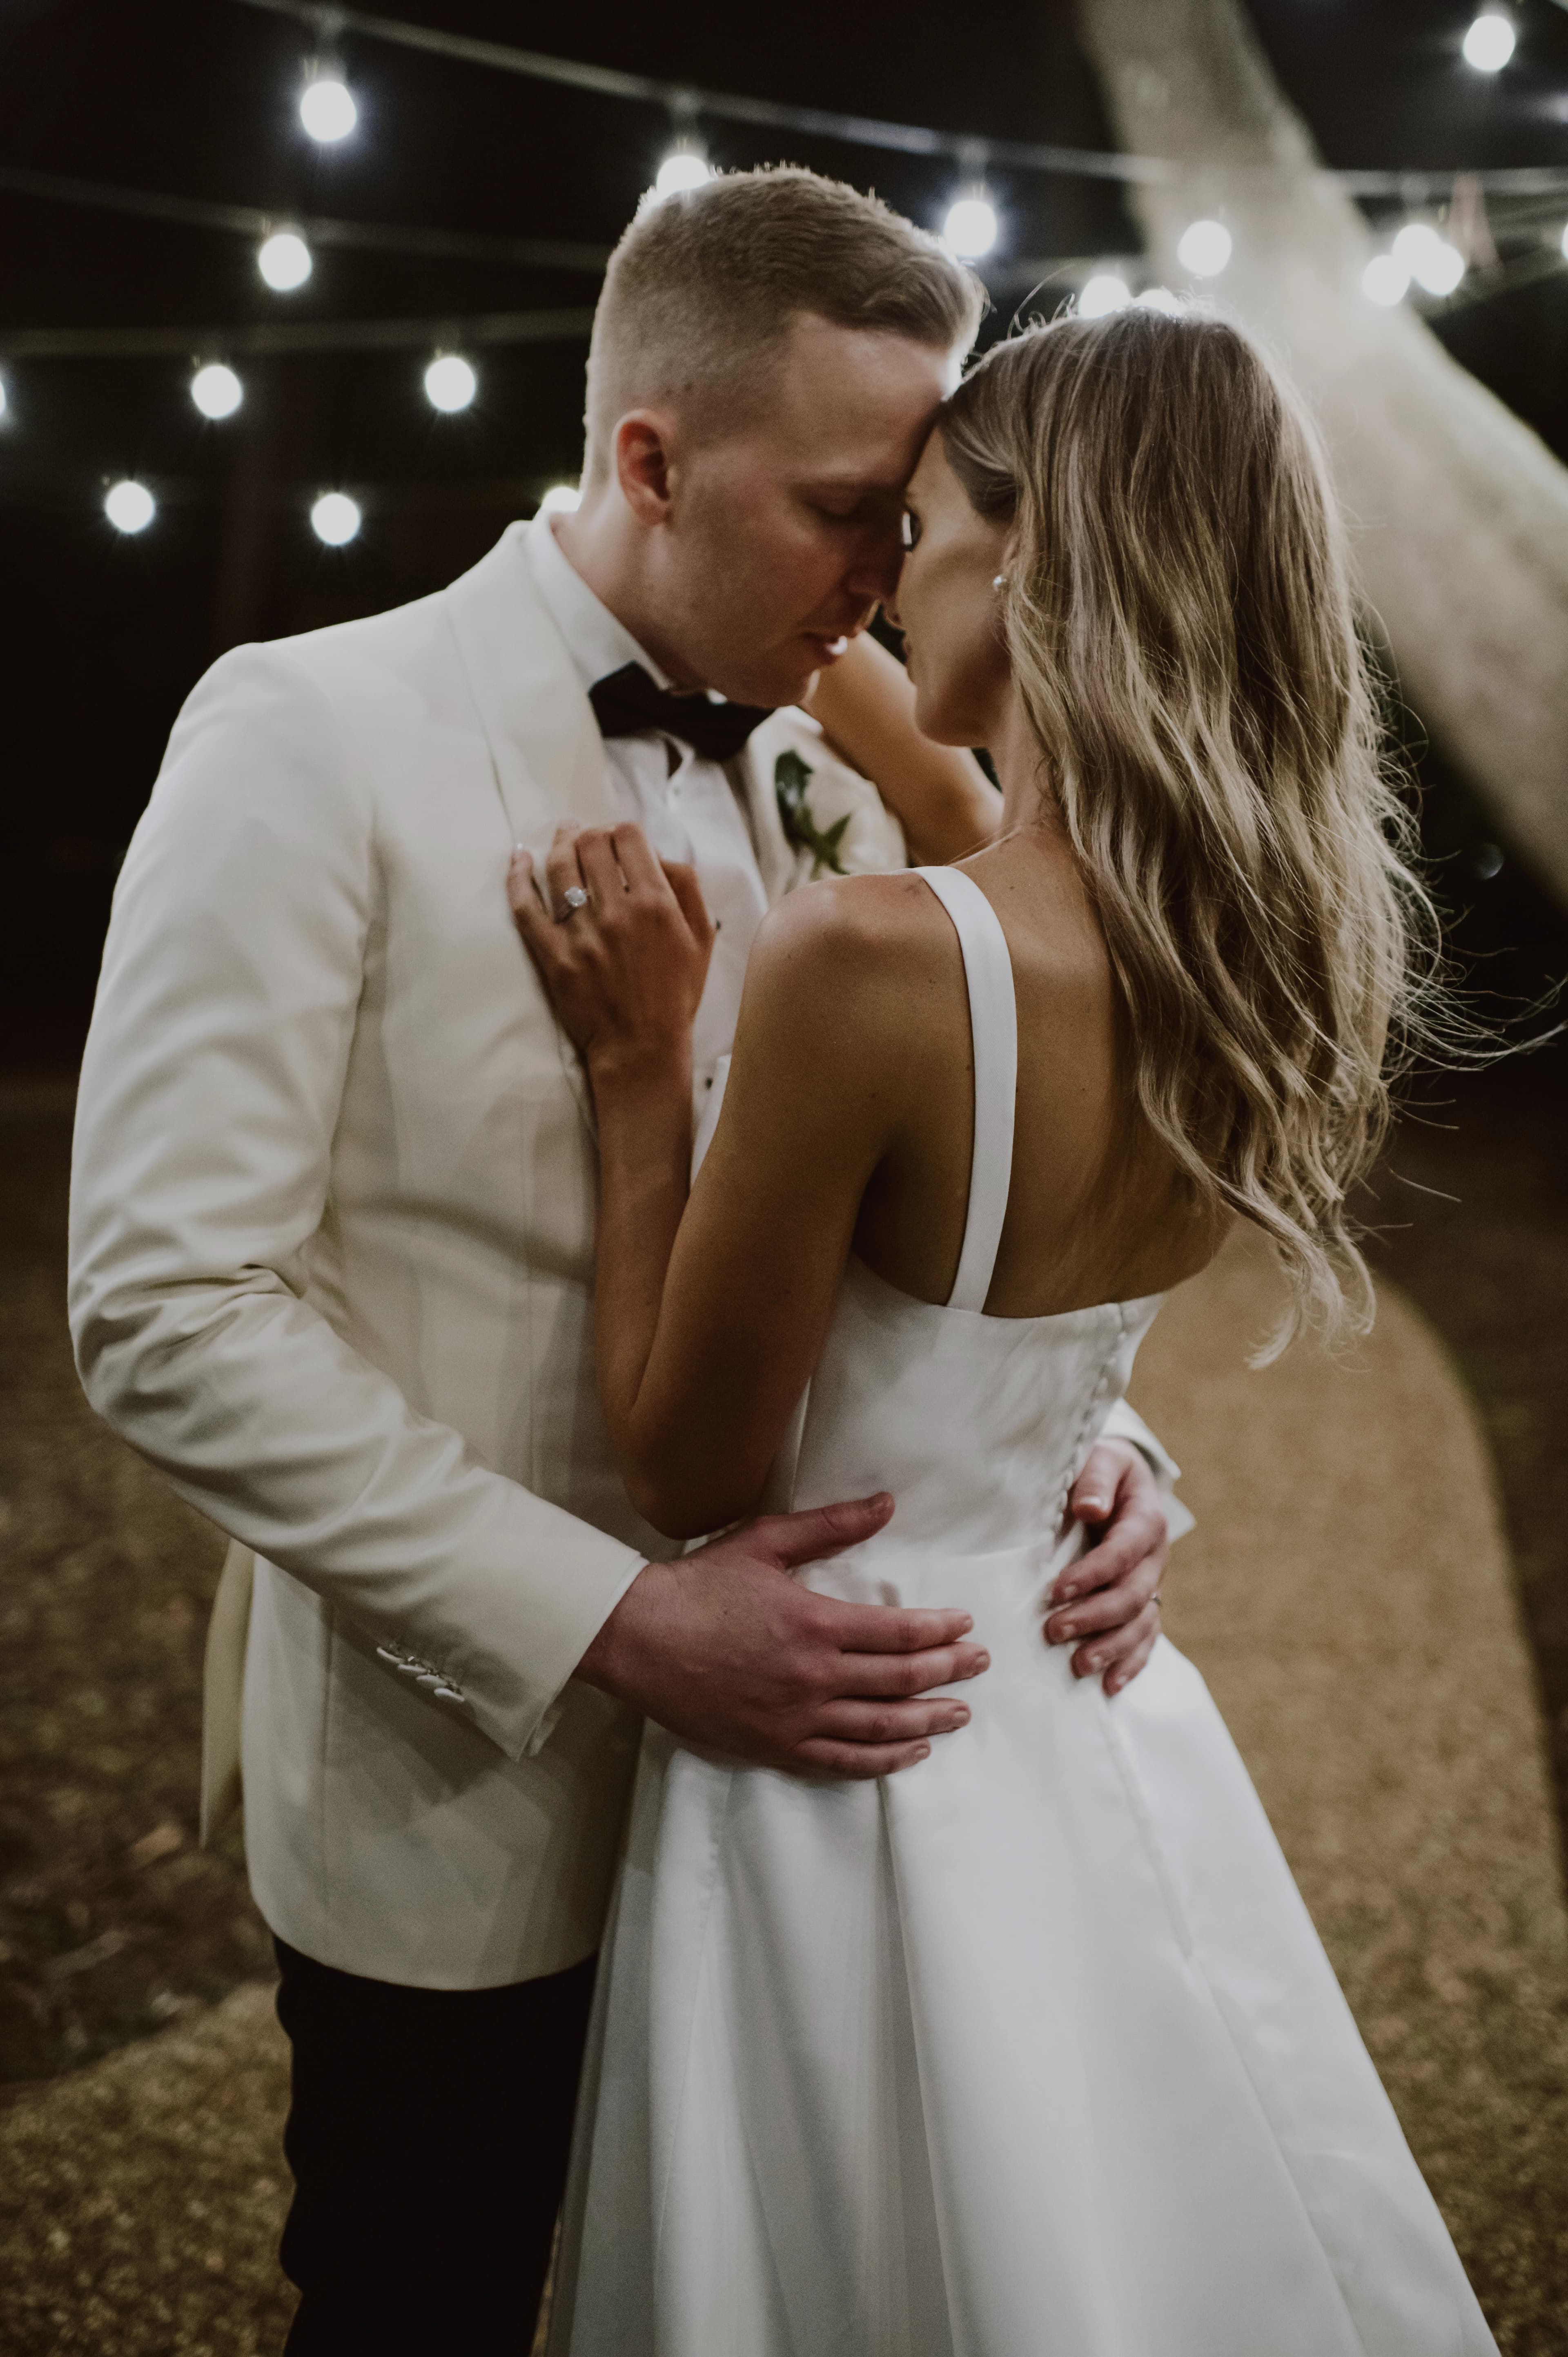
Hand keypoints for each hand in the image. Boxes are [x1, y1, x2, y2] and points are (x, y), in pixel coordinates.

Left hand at [508, 821, 714, 1078]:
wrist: (641, 1048)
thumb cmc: (675, 995)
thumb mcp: (701, 939)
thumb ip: (687, 888)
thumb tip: (658, 853)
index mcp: (656, 904)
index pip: (629, 837)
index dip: (621, 831)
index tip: (618, 840)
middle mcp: (617, 912)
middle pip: (590, 844)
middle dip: (590, 834)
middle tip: (589, 839)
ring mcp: (581, 934)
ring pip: (558, 866)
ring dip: (559, 843)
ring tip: (562, 837)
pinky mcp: (552, 955)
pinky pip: (526, 907)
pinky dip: (518, 877)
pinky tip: (519, 860)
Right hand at [577, 1493, 990, 1778]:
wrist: (637, 1638)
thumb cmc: (698, 1585)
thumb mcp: (765, 1541)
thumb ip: (830, 1526)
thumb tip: (886, 1504)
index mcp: (815, 1623)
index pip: (898, 1633)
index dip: (939, 1631)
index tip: (965, 1627)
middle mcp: (814, 1676)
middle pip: (900, 1680)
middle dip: (947, 1672)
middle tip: (979, 1665)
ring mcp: (795, 1718)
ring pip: (879, 1727)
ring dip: (927, 1720)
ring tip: (959, 1714)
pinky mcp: (774, 1746)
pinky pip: (841, 1762)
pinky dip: (883, 1761)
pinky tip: (911, 1753)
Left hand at [1044, 1441, 1168, 1695]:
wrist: (1122, 1479)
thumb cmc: (1102, 1469)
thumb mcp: (1101, 1459)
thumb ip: (1096, 1480)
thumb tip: (1090, 1507)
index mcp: (1145, 1521)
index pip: (1122, 1553)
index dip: (1092, 1574)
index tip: (1056, 1590)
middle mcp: (1155, 1558)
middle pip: (1132, 1595)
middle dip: (1094, 1617)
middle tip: (1054, 1631)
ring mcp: (1153, 1583)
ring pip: (1141, 1623)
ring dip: (1112, 1648)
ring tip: (1079, 1666)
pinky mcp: (1145, 1602)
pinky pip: (1146, 1637)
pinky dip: (1131, 1662)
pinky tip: (1110, 1684)